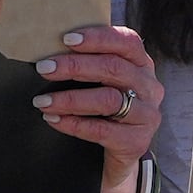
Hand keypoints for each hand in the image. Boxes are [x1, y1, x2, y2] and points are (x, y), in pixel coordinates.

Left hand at [31, 25, 163, 179]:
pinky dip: (73, 123)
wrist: (121, 154)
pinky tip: (53, 119)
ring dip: (69, 98)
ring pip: (107, 99)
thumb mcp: (106, 82)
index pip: (127, 41)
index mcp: (142, 64)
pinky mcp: (137, 141)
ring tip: (42, 100)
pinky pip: (101, 130)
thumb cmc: (107, 109)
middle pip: (114, 68)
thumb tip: (50, 46)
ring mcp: (147, 115)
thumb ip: (91, 62)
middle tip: (44, 68)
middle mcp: (149, 87)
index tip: (66, 39)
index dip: (98, 37)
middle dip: (75, 66)